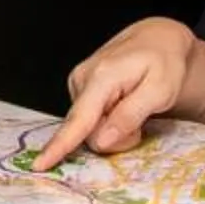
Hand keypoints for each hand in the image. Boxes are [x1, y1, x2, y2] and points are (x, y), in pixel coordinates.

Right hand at [33, 17, 193, 169]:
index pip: (79, 119)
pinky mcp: (79, 88)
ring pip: (89, 128)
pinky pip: (89, 120)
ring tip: (134, 108)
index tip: (40, 164)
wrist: (157, 39)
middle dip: (116, 138)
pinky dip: (107, 120)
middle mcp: (82, 78)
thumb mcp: (160, 90)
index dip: (60, 145)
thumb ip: (130, 115)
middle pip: (88, 132)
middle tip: (141, 124)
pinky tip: (121, 105)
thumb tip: (102, 140)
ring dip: (113, 129)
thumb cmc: (165, 62)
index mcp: (102, 77)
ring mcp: (78, 82)